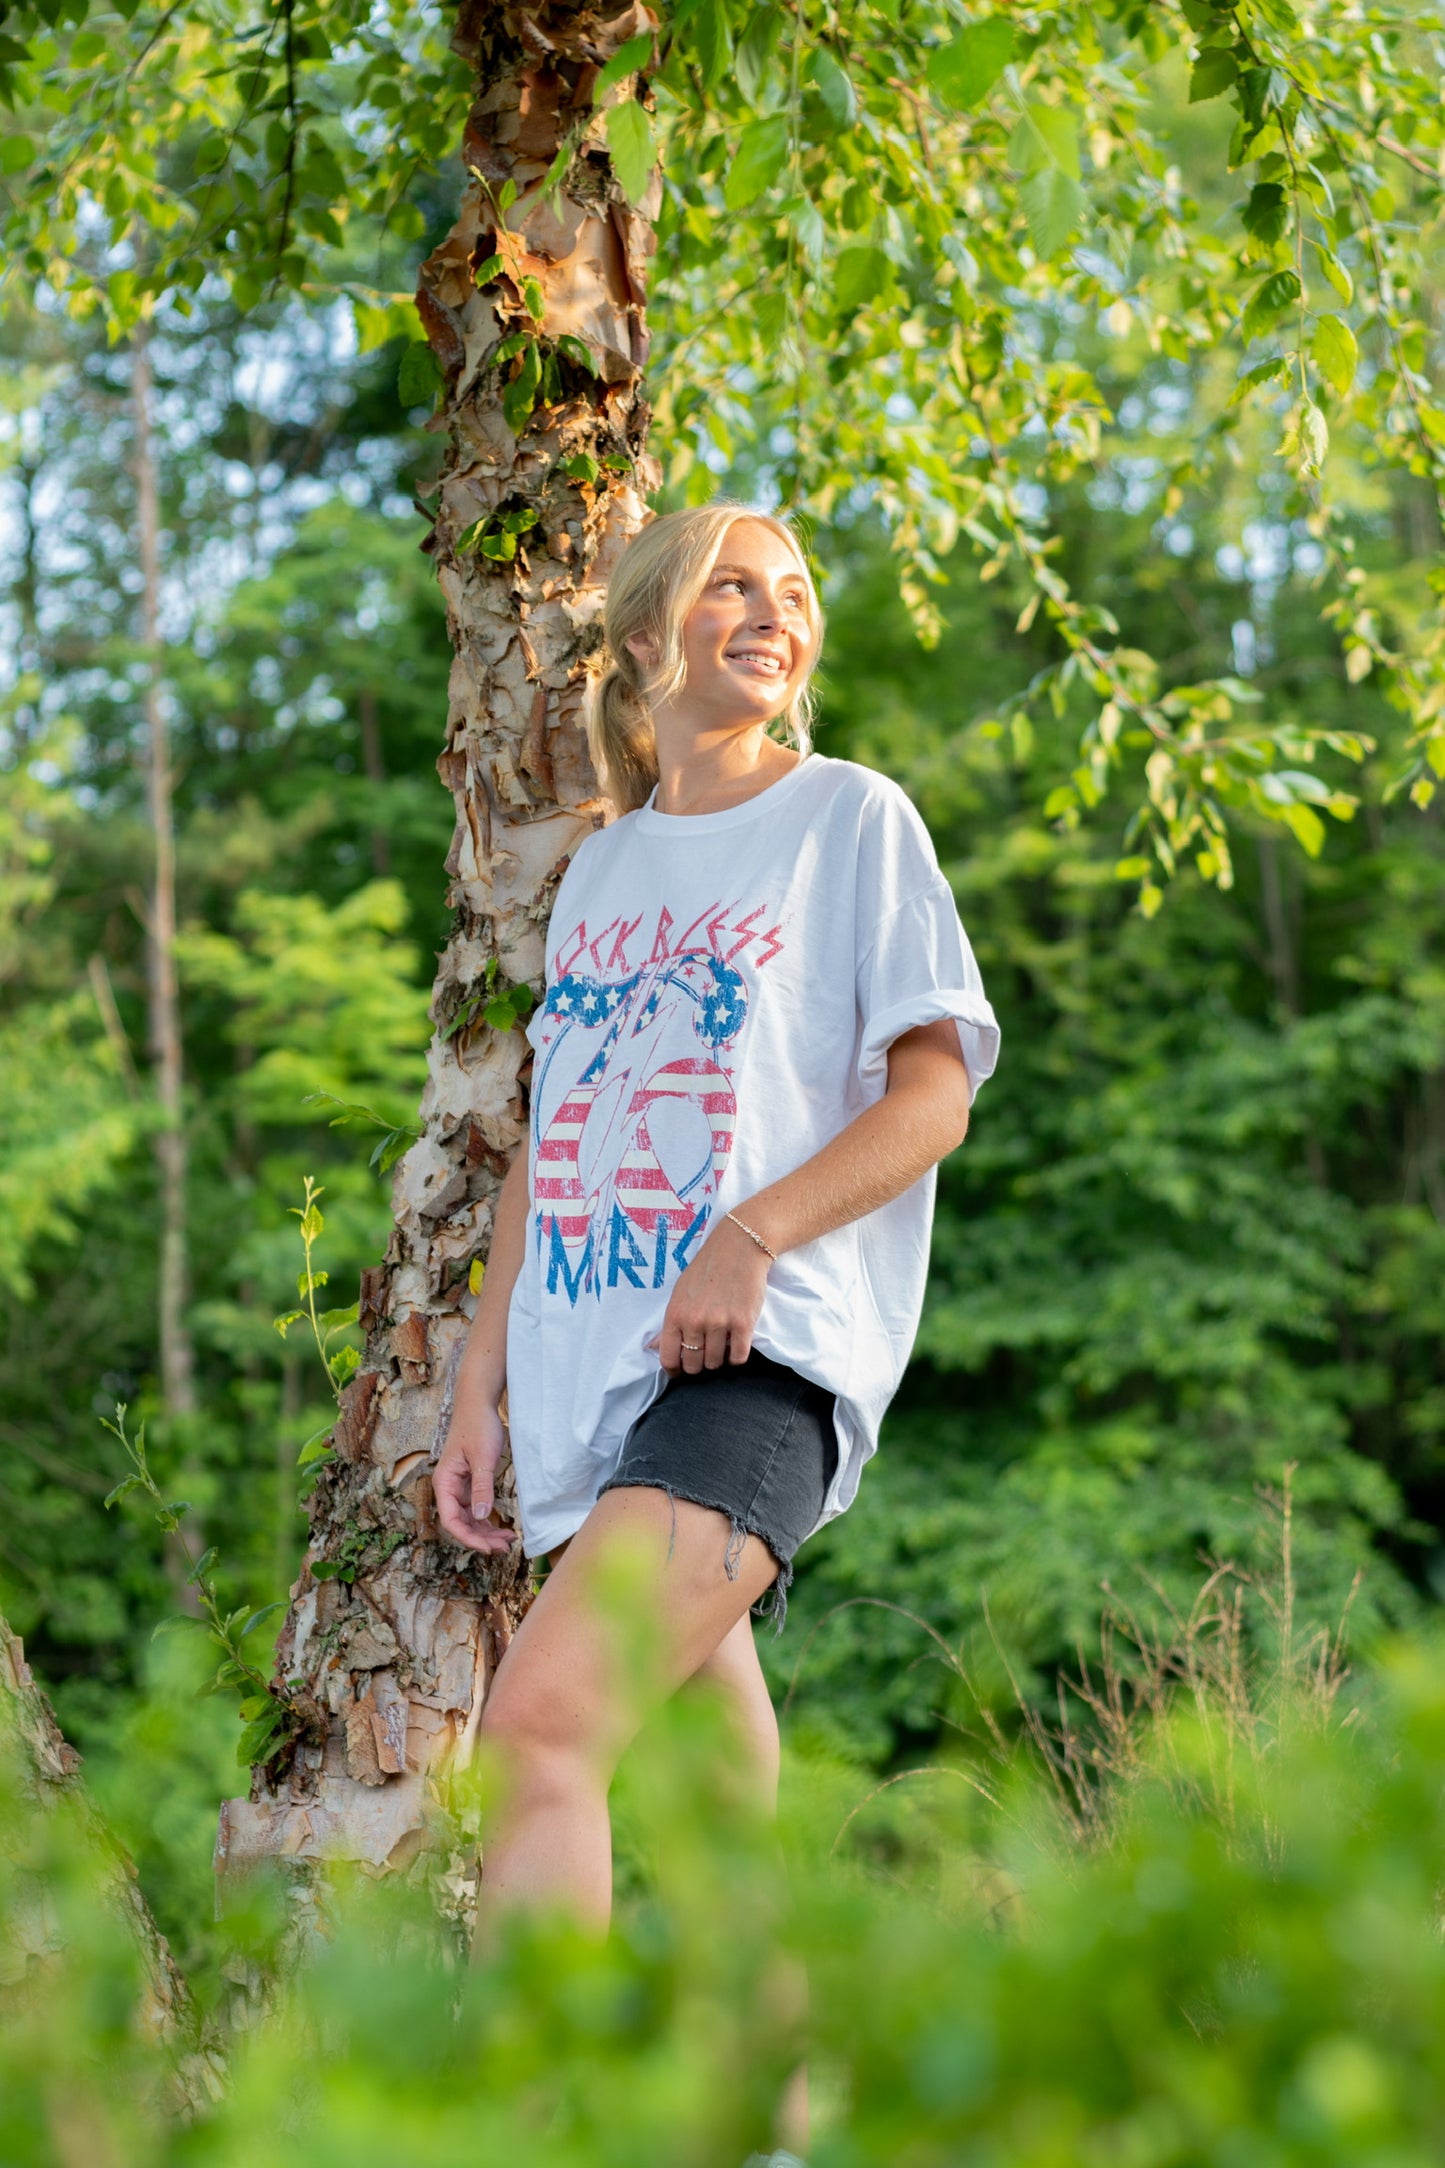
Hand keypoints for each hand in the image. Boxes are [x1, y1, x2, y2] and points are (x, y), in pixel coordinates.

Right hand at [433, 1401, 516, 1553]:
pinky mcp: (470, 1483)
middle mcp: (449, 1488)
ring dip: (486, 1532)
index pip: (451, 1520)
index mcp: (444, 1483)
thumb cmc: (478, 1426)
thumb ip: (482, 1488)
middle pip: (461, 1523)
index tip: (488, 1547)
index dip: (468, 1538)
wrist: (478, 1404)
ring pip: (470, 1519)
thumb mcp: (482, 1458)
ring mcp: (459, 1487)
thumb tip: (482, 1517)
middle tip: (504, 1548)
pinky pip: (477, 1509)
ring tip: (507, 1542)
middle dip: (481, 1538)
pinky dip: (488, 1520)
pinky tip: (503, 1528)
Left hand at [653, 1214, 771, 1374]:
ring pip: (716, 1363)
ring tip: (722, 1343)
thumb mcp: (680, 1292)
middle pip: (693, 1365)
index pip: (668, 1358)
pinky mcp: (743, 1324)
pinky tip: (736, 1344)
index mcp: (675, 1314)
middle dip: (698, 1364)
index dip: (675, 1370)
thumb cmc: (707, 1269)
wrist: (740, 1248)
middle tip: (705, 1353)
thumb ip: (670, 1322)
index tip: (681, 1371)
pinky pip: (739, 1357)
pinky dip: (737, 1356)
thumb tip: (653, 1347)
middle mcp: (695, 1321)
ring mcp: (719, 1323)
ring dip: (719, 1358)